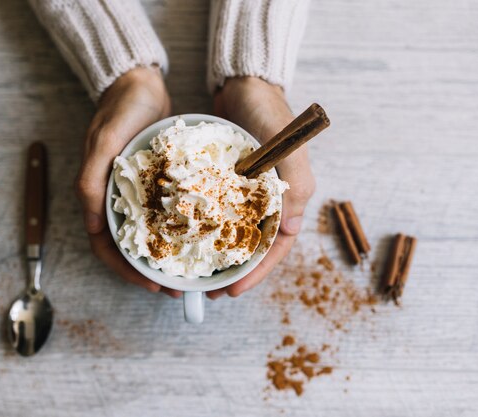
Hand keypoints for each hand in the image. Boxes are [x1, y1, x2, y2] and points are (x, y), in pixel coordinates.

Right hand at [74, 67, 181, 297]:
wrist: (139, 82)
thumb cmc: (119, 109)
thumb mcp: (104, 141)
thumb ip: (92, 180)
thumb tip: (94, 226)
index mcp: (98, 195)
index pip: (106, 246)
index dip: (125, 269)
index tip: (151, 285)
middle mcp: (116, 199)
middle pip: (128, 247)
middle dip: (149, 270)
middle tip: (175, 287)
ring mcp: (136, 192)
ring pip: (146, 234)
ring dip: (163, 255)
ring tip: (188, 270)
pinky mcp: (153, 183)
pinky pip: (162, 214)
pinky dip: (174, 230)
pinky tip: (196, 238)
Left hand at [208, 77, 315, 298]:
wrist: (243, 83)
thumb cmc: (270, 112)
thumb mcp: (286, 148)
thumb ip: (293, 186)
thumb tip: (291, 230)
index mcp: (288, 198)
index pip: (275, 247)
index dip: (256, 273)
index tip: (233, 291)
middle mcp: (267, 199)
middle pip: (253, 247)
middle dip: (234, 272)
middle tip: (210, 292)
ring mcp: (245, 191)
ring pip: (233, 233)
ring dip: (217, 255)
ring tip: (196, 274)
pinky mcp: (225, 181)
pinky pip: (215, 211)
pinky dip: (204, 228)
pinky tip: (185, 240)